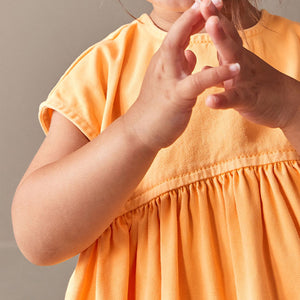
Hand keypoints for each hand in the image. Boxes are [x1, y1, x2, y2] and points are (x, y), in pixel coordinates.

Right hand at [123, 1, 239, 151]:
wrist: (140, 132)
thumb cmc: (156, 107)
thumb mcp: (168, 81)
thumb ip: (180, 65)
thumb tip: (191, 52)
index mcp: (164, 62)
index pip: (178, 33)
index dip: (193, 16)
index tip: (209, 2)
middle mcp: (163, 66)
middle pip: (176, 33)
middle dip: (194, 14)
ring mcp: (168, 80)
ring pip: (180, 49)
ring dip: (200, 35)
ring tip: (223, 19)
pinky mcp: (177, 98)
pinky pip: (197, 82)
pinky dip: (216, 73)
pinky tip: (235, 68)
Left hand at [199, 0, 299, 129]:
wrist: (285, 102)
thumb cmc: (257, 86)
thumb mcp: (238, 72)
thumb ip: (221, 69)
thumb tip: (204, 68)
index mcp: (236, 56)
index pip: (224, 33)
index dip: (213, 17)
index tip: (201, 0)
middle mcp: (240, 62)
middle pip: (228, 39)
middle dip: (215, 22)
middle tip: (205, 4)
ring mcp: (244, 79)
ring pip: (231, 61)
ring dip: (222, 43)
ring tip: (211, 27)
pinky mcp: (246, 99)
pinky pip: (233, 98)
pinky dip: (222, 99)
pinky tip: (210, 101)